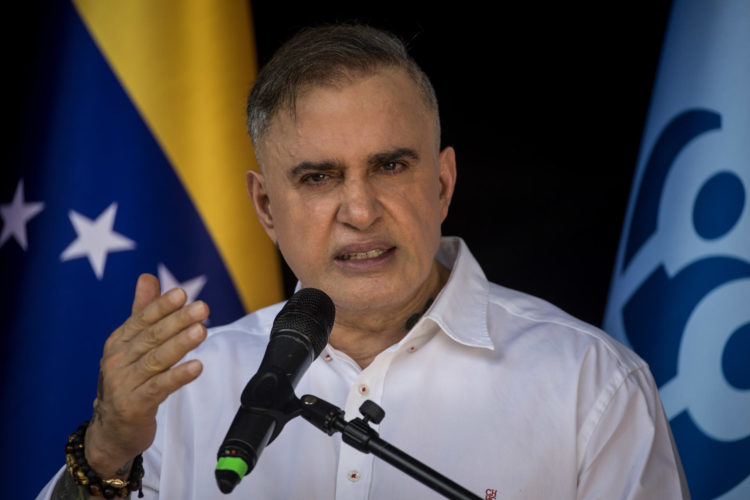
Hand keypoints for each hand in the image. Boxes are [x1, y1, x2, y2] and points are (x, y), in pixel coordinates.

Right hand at [84, 273, 208, 476]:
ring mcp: (124, 384)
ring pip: (156, 360)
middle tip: (202, 308)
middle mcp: (118, 360)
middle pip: (151, 337)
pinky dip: (178, 376)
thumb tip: (148, 276)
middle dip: (178, 321)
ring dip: (180, 344)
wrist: (112, 430)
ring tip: (202, 331)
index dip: (162, 306)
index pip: (142, 319)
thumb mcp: (132, 345)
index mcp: (119, 342)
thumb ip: (143, 311)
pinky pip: (159, 388)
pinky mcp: (134, 406)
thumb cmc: (128, 381)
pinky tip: (197, 367)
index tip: (182, 293)